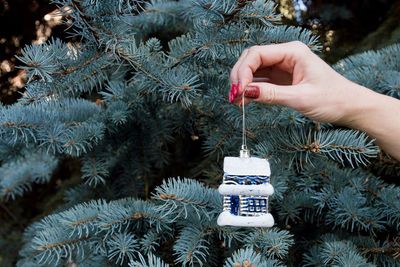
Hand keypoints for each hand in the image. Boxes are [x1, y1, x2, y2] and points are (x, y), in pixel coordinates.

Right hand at [229, 41, 376, 125]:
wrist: (349, 107)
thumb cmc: (333, 99)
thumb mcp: (301, 98)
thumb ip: (272, 94)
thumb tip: (245, 93)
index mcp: (293, 51)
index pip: (257, 54)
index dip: (243, 71)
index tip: (238, 90)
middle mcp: (286, 55)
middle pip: (251, 59)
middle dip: (239, 76)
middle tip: (233, 96)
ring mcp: (283, 66)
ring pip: (253, 69)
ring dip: (242, 84)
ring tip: (237, 102)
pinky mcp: (281, 78)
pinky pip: (260, 80)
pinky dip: (250, 89)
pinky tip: (245, 101)